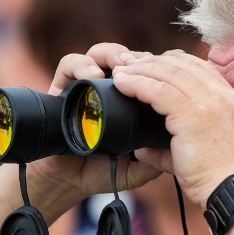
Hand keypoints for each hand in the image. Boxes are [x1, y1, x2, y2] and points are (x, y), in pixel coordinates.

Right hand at [29, 43, 161, 199]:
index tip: (170, 72)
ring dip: (111, 54)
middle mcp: (108, 88)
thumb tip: (172, 150)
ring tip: (120, 65)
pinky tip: (93, 75)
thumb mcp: (135, 168)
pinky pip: (68, 65)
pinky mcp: (61, 88)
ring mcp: (85, 85)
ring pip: (99, 53)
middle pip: (124, 56)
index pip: (146, 71)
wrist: (68, 180)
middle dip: (136, 57)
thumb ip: (154, 160)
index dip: (157, 66)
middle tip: (146, 63)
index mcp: (129, 100)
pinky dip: (81, 65)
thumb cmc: (102, 170)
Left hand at [111, 50, 233, 207]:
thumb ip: (174, 147)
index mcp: (232, 101)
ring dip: (141, 70)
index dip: (175, 61)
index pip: (202, 68)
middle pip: (183, 65)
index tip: (154, 63)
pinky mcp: (193, 116)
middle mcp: (223, 97)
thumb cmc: (221, 179)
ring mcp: (210, 104)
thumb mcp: (207, 153)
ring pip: (169, 74)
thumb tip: (144, 149)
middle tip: (131, 63)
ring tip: (121, 72)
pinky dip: (138, 84)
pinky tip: (123, 83)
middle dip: (153, 61)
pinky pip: (159, 91)